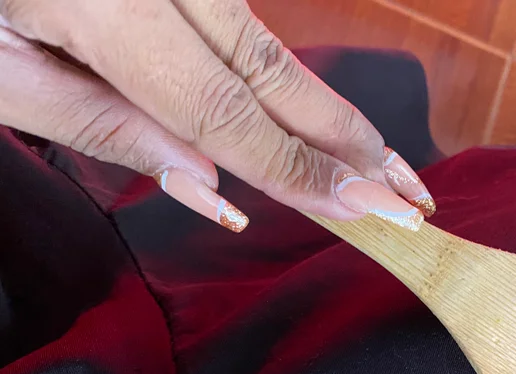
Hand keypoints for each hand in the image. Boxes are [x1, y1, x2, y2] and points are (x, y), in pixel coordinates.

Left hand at [0, 0, 434, 230]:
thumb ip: (101, 126)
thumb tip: (210, 184)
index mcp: (105, 1)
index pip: (226, 109)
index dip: (300, 168)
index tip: (365, 208)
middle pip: (274, 70)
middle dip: (350, 140)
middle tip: (412, 192)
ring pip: (267, 46)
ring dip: (330, 112)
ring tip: (382, 162)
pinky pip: (238, 29)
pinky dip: (282, 84)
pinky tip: (316, 123)